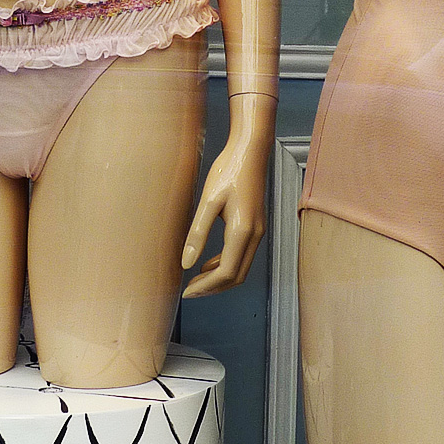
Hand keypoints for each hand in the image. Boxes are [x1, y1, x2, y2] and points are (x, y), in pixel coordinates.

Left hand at [180, 95, 273, 297]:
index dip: (206, 287)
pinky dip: (225, 264)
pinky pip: (241, 255)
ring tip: (195, 280)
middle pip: (236, 276)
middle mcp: (254, 235)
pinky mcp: (255, 225)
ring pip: (240, 267)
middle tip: (189, 291)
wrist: (250, 151)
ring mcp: (257, 231)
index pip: (226, 273)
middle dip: (213, 288)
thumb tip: (186, 263)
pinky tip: (207, 262)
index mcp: (242, 231)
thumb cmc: (228, 171)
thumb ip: (197, 233)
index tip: (186, 292)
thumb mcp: (208, 201)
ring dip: (219, 278)